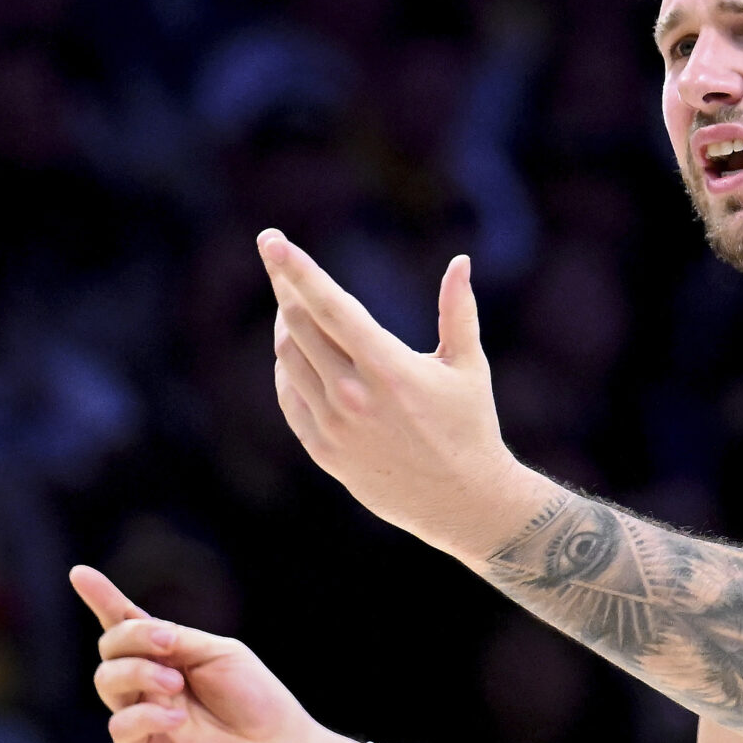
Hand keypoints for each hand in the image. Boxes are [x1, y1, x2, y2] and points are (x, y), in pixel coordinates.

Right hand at [71, 565, 356, 742]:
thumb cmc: (258, 700)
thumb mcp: (218, 652)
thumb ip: (176, 639)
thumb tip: (138, 630)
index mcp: (169, 657)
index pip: (126, 626)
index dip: (102, 599)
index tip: (80, 573)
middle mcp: (150, 686)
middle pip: (110, 649)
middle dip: (133, 638)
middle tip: (171, 646)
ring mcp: (146, 720)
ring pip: (107, 682)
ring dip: (138, 672)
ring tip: (175, 683)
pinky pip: (121, 727)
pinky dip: (146, 715)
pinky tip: (178, 718)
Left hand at [261, 230, 550, 560]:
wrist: (461, 500)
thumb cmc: (469, 426)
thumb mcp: (467, 366)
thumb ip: (458, 310)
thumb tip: (460, 261)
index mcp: (389, 368)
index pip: (331, 307)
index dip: (298, 270)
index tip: (273, 241)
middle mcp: (354, 396)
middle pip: (298, 326)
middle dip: (286, 289)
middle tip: (281, 264)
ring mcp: (333, 426)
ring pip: (287, 359)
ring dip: (287, 327)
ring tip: (297, 309)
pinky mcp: (322, 450)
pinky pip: (289, 397)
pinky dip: (288, 369)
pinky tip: (299, 355)